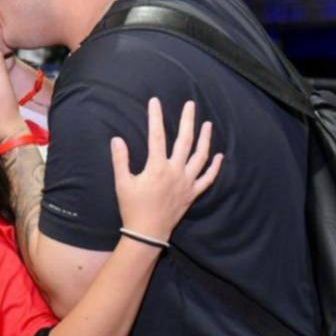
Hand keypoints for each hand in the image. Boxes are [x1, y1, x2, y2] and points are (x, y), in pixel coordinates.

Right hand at [111, 98, 222, 243]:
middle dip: (187, 120)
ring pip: (200, 157)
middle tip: (190, 104)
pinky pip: (207, 179)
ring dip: (205, 139)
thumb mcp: (122, 183)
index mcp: (157, 167)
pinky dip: (214, 168)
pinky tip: (219, 156)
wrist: (147, 234)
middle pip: (184, 141)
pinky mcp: (192, 194)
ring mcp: (186, 183)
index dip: (156, 117)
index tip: (155, 101)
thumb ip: (120, 160)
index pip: (157, 136)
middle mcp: (175, 172)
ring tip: (208, 124)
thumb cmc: (132, 208)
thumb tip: (117, 139)